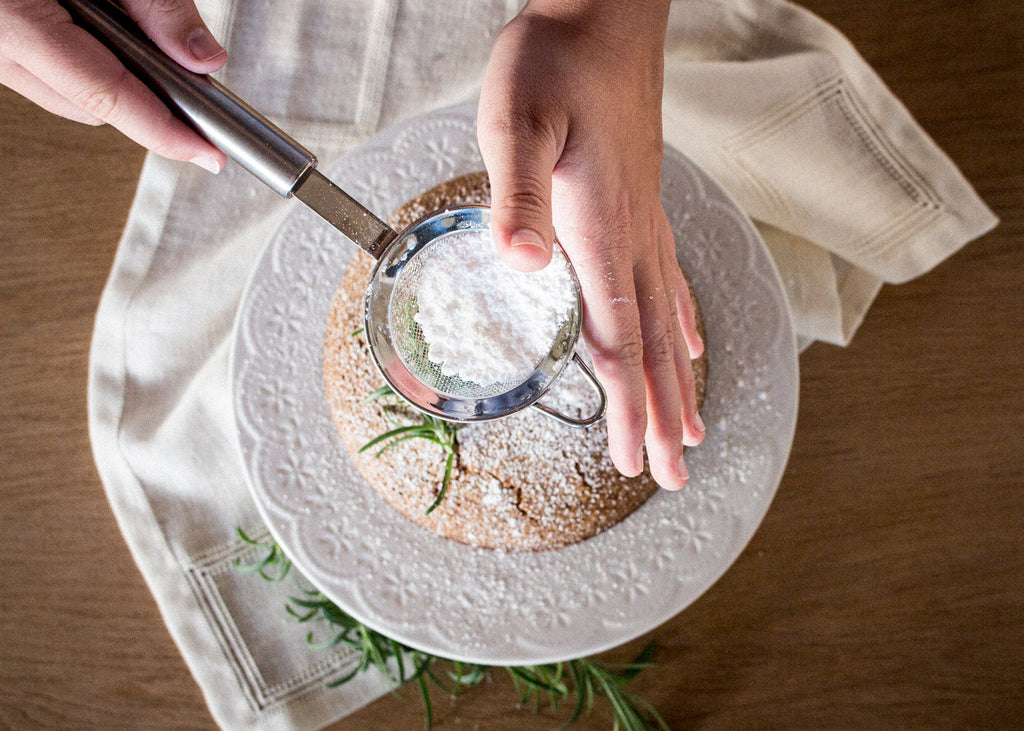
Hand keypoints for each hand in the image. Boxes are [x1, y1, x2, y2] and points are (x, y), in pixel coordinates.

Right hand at [0, 0, 226, 171]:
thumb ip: (155, 7)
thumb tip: (203, 58)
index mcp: (12, 20)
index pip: (104, 95)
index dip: (163, 130)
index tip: (205, 152)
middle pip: (92, 108)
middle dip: (142, 99)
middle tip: (184, 77)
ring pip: (71, 99)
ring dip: (111, 80)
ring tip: (122, 26)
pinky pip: (48, 77)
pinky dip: (84, 64)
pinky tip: (96, 30)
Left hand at [478, 0, 704, 490]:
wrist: (603, 15)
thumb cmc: (556, 63)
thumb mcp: (518, 120)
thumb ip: (519, 193)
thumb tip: (520, 260)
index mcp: (602, 231)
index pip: (621, 340)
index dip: (631, 407)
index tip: (636, 461)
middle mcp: (634, 238)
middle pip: (653, 347)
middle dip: (660, 417)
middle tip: (672, 475)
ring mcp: (645, 223)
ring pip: (666, 323)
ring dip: (677, 383)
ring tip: (691, 431)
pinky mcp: (642, 204)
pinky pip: (669, 281)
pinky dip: (681, 324)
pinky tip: (691, 342)